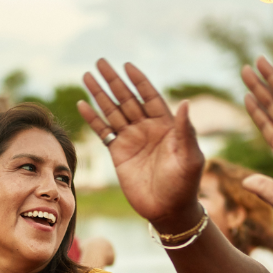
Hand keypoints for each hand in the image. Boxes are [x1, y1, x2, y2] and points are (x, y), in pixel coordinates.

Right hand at [78, 60, 204, 230]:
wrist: (168, 210)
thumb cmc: (184, 184)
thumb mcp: (190, 157)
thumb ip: (186, 131)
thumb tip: (186, 103)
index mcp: (167, 125)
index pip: (150, 96)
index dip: (139, 81)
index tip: (127, 65)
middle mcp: (148, 128)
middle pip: (128, 98)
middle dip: (114, 81)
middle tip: (100, 62)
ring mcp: (132, 139)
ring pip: (113, 111)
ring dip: (100, 94)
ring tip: (87, 76)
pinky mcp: (118, 153)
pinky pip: (104, 131)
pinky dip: (93, 118)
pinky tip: (82, 104)